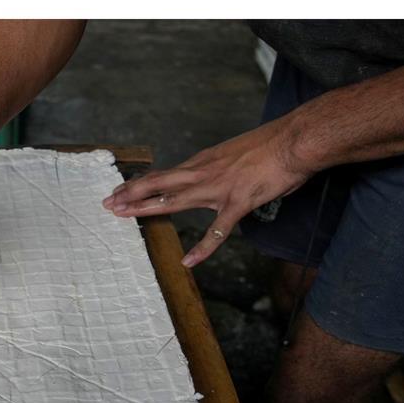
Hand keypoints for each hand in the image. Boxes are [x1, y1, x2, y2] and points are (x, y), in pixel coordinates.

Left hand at [101, 115, 314, 266]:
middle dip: (130, 194)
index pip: (165, 174)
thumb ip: (222, 166)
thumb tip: (218, 175)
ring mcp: (218, 188)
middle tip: (107, 203)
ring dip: (146, 208)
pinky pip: (217, 231)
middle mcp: (204, 173)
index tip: (121, 189)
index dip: (141, 183)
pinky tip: (188, 262)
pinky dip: (202, 248)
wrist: (296, 140)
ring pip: (174, 200)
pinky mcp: (238, 202)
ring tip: (123, 216)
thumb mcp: (236, 152)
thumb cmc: (272, 145)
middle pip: (158, 184)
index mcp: (204, 162)